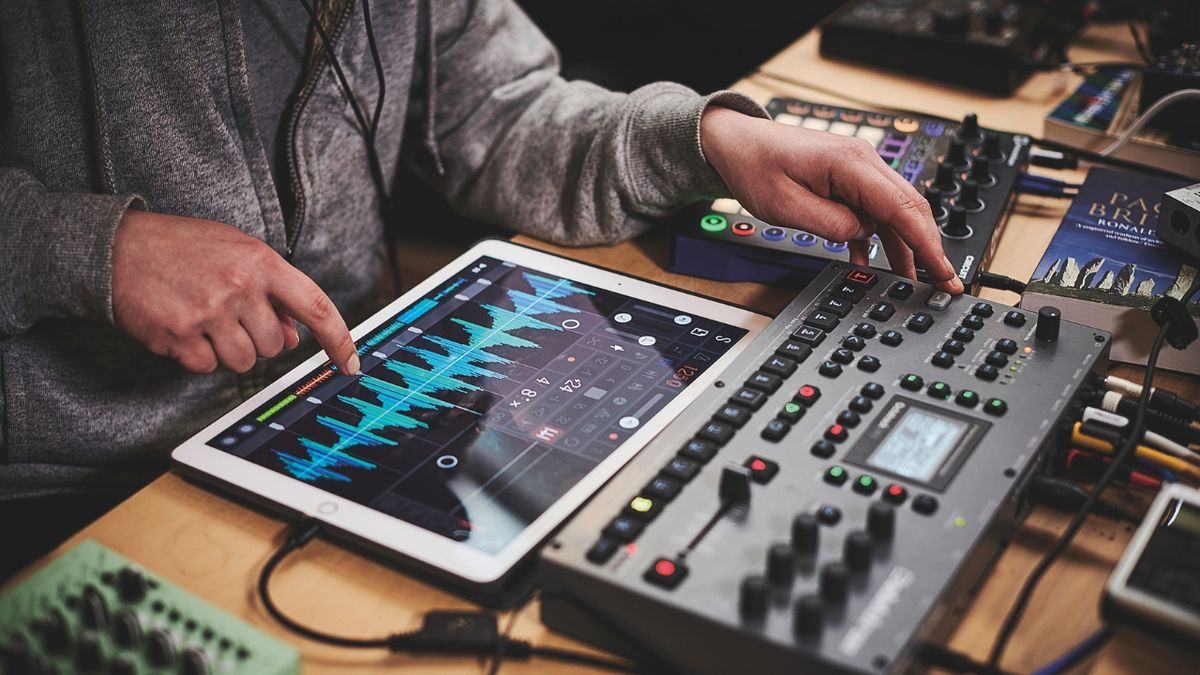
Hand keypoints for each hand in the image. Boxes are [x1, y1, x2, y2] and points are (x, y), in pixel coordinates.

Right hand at [112, 209, 359, 373]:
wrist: (117, 247)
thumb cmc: (183, 248)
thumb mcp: (235, 253)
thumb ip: (271, 292)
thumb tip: (293, 337)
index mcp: (261, 262)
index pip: (315, 306)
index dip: (338, 339)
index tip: (351, 363)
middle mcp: (240, 287)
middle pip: (274, 345)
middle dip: (257, 341)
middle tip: (230, 318)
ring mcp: (209, 312)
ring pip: (243, 361)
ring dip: (227, 352)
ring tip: (205, 321)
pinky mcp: (179, 335)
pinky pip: (206, 367)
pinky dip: (196, 357)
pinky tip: (183, 329)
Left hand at [700, 106, 963, 293]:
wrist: (737, 143)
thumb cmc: (755, 165)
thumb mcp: (786, 206)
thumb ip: (831, 225)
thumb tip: (863, 236)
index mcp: (851, 163)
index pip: (902, 207)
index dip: (926, 243)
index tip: (942, 269)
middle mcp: (863, 162)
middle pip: (909, 208)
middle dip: (929, 247)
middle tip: (943, 281)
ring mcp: (858, 170)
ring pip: (894, 213)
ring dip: (903, 246)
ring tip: (910, 280)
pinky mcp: (848, 181)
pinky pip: (873, 212)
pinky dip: (877, 238)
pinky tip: (870, 263)